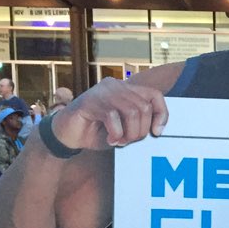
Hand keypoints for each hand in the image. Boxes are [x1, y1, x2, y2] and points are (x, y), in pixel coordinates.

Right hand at [48, 77, 168, 151]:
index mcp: (126, 89)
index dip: (161, 114)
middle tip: (129, 141)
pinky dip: (115, 133)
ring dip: (129, 133)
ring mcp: (102, 91)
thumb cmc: (97, 132)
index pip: (155, 95)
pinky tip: (110, 139)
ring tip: (120, 141)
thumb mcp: (124, 129)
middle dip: (141, 131)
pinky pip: (112, 116)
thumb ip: (139, 124)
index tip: (157, 133)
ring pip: (132, 111)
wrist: (66, 135)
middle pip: (144, 107)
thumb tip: (157, 130)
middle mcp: (115, 86)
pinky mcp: (89, 101)